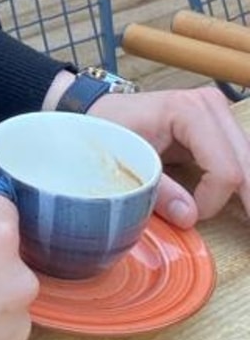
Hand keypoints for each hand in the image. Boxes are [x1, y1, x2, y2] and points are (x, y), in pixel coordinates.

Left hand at [90, 86, 249, 226]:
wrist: (104, 113)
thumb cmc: (110, 130)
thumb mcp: (127, 161)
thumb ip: (157, 191)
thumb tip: (189, 218)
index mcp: (188, 111)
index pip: (225, 169)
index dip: (212, 201)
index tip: (190, 216)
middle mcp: (210, 106)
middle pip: (246, 164)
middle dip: (249, 201)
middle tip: (249, 232)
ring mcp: (218, 114)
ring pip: (249, 162)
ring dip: (249, 193)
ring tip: (249, 225)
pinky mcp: (219, 126)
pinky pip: (242, 159)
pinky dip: (245, 183)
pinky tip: (244, 205)